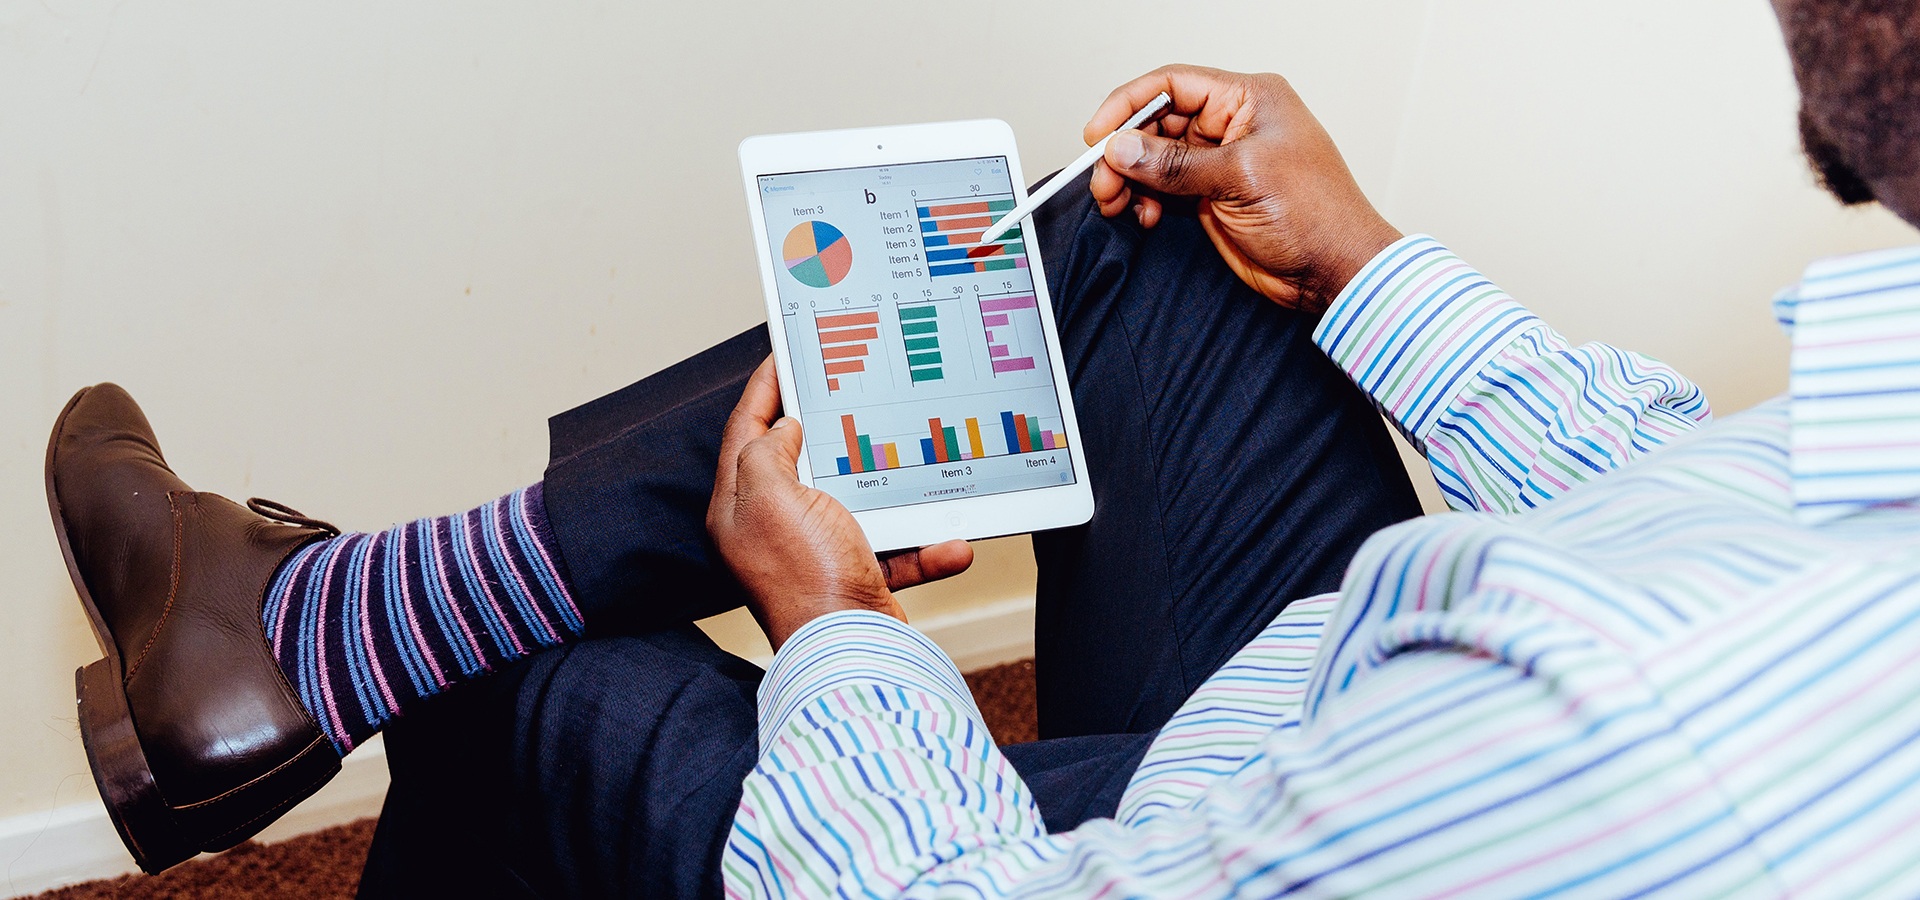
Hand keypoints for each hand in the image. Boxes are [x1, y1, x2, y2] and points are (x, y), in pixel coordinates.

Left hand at [707, 358, 974, 649]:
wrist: (850, 654)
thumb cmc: (805, 576)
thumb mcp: (771, 496)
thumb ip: (767, 452)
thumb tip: (785, 429)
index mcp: (739, 507)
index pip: (745, 431)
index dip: (765, 388)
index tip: (784, 354)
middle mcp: (771, 529)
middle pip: (798, 460)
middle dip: (828, 427)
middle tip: (849, 387)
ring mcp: (814, 553)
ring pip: (855, 501)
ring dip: (892, 489)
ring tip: (912, 456)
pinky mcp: (854, 577)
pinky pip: (894, 549)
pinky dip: (924, 546)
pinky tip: (951, 542)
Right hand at [1086, 65, 1403, 314]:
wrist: (1334, 270)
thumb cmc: (1316, 215)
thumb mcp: (1240, 178)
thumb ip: (1175, 164)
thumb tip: (1122, 149)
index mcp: (1249, 99)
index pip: (1174, 84)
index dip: (1130, 105)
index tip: (1098, 134)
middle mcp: (1233, 124)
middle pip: (1158, 122)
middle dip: (1125, 151)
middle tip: (1104, 180)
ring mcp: (1221, 162)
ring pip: (1156, 158)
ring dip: (1130, 179)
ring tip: (1117, 202)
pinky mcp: (1213, 196)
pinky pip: (1164, 188)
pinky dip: (1146, 200)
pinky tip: (1144, 216)